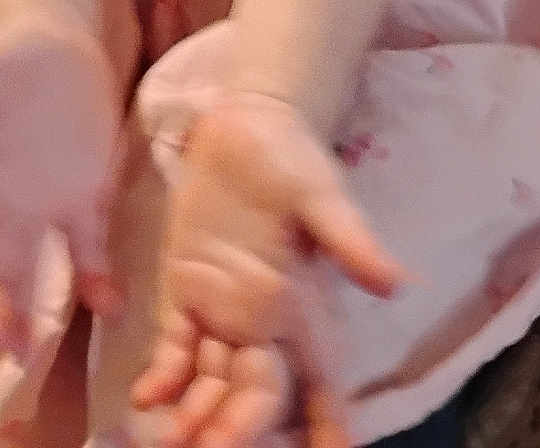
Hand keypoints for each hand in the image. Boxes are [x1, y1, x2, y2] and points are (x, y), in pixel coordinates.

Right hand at [0, 15, 121, 350]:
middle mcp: (5, 202)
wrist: (59, 45)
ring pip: (30, 269)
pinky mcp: (89, 195)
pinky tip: (109, 307)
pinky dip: (97, 277)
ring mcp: (48, 204)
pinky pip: (90, 245)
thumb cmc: (10, 55)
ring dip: (26, 310)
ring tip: (24, 350)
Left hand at [133, 94, 404, 447]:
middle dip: (238, 432)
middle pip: (255, 397)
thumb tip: (396, 282)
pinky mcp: (185, 287)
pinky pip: (173, 345)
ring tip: (170, 443)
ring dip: (194, 417)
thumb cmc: (294, 158)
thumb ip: (351, 240)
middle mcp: (265, 323)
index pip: (318, 383)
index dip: (322, 426)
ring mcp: (222, 309)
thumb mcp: (324, 195)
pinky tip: (143, 397)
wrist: (248, 124)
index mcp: (305, 310)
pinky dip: (161, 375)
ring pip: (210, 384)